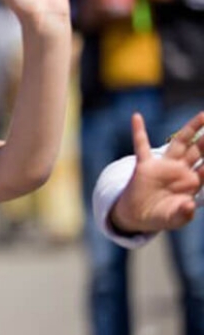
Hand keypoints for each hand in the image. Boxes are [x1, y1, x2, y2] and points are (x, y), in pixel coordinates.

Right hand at [111, 113, 203, 232]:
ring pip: (179, 143)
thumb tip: (190, 205)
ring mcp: (163, 166)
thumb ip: (184, 214)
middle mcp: (181, 170)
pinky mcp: (144, 165)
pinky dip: (138, 131)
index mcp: (192, 182)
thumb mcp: (175, 219)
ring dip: (190, 129)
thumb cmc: (162, 216)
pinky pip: (141, 145)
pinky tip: (137, 117)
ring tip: (203, 115)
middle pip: (199, 151)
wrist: (138, 216)